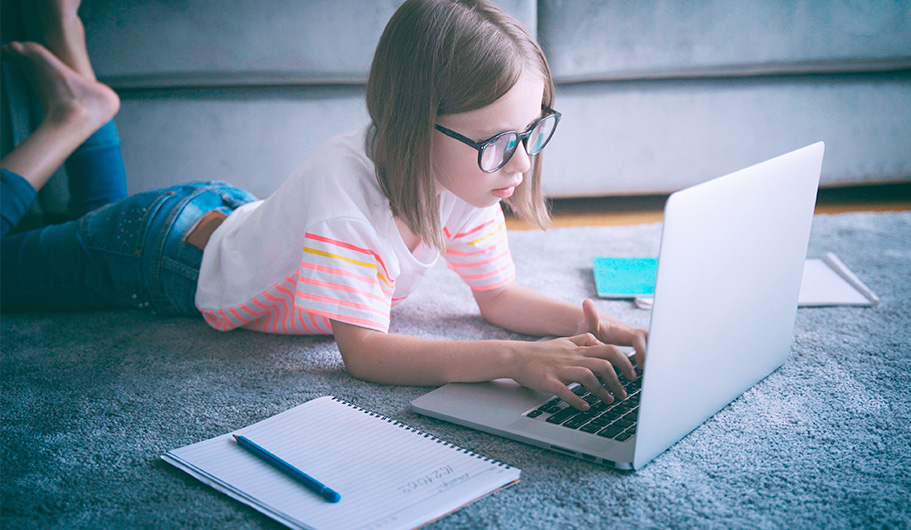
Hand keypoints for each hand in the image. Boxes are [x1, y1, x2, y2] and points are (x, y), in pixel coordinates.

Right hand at [509, 333, 637, 410]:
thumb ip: (583, 339)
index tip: (632, 374)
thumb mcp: (565, 341)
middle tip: (623, 393)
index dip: (625, 362)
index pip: (609, 350)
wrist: (516, 356)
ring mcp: (560, 369)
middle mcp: (572, 357)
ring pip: (588, 377)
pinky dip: (577, 400)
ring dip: (602, 391)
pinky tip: (585, 407)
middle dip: (618, 381)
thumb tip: (599, 342)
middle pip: (603, 365)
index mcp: (578, 349)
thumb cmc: (541, 352)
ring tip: (608, 401)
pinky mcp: (548, 381)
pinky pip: (565, 391)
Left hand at [577, 299, 647, 368]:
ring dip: (654, 356)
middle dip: (654, 353)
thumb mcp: (588, 324)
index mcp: (623, 331)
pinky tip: (649, 373)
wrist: (591, 324)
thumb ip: (590, 316)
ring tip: (653, 374)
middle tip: (653, 371)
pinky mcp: (636, 345)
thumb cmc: (589, 327)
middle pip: (651, 339)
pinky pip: (648, 350)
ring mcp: (635, 339)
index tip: (640, 365)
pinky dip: (651, 359)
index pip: (638, 337)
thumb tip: (587, 302)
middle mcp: (632, 333)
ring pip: (652, 344)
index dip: (642, 350)